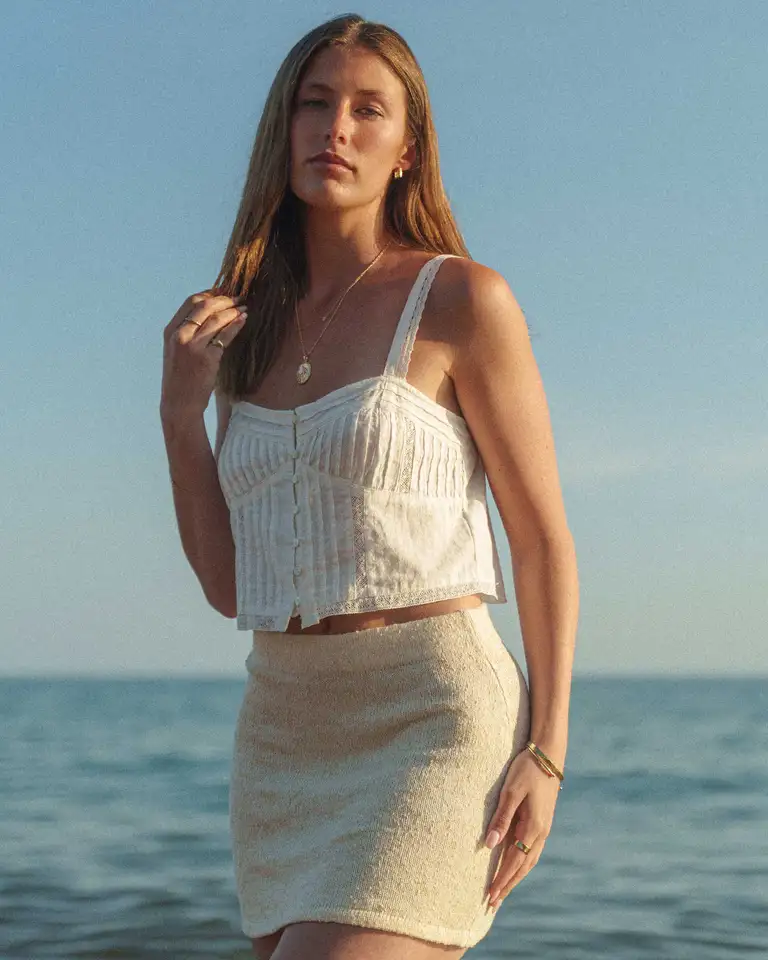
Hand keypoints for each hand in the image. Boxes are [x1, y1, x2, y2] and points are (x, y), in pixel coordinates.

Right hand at [160, 290, 247, 419]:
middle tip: (238, 297)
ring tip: (244, 307)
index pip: (191, 302)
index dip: (210, 293)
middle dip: (224, 298)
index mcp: (170, 331)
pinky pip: (225, 335)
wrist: (179, 403)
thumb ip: (188, 333)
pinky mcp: (207, 358)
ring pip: (216, 318)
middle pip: (204, 305)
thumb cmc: (181, 378)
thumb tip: (209, 315)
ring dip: (233, 310)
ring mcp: (192, 346)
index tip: (224, 292)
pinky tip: (243, 320)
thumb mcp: (177, 351)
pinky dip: (236, 325)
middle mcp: (179, 335)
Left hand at [485, 748, 560, 909]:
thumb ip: (501, 818)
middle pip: (522, 867)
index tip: (489, 897)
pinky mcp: (543, 821)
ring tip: (502, 890)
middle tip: (492, 904)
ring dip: (515, 877)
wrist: (549, 754)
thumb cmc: (526, 769)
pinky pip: (531, 850)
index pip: (513, 862)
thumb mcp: (510, 791)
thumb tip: (489, 845)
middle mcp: (541, 833)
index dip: (500, 880)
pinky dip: (522, 864)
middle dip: (507, 885)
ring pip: (529, 860)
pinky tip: (515, 866)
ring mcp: (544, 828)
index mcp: (533, 827)